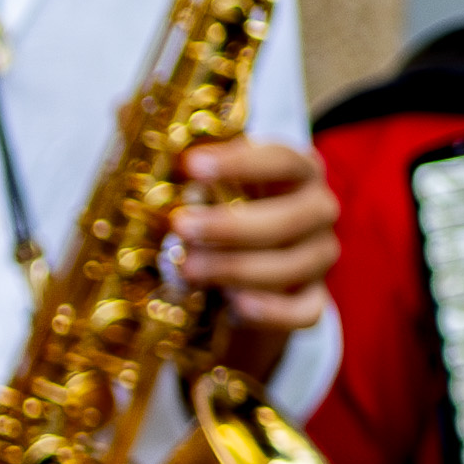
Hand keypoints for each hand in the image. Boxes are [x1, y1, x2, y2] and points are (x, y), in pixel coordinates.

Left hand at [174, 135, 336, 337]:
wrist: (242, 260)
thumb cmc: (224, 205)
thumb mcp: (213, 183)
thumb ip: (193, 173)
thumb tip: (144, 152)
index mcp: (299, 171)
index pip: (283, 160)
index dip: (240, 162)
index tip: (191, 165)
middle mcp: (318, 210)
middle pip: (290, 217)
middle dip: (231, 225)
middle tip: (180, 226)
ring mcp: (319, 256)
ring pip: (293, 266)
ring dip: (238, 268)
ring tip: (188, 269)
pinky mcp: (313, 298)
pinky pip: (304, 311)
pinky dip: (272, 311)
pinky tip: (236, 306)